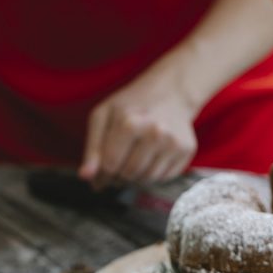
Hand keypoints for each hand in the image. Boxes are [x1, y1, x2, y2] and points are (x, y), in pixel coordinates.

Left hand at [78, 82, 198, 188]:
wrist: (170, 92)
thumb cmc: (131, 104)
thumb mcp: (103, 116)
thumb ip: (92, 147)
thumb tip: (86, 177)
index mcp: (130, 123)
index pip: (110, 165)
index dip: (103, 172)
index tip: (102, 171)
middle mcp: (155, 133)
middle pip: (128, 174)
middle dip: (120, 174)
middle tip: (120, 163)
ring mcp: (173, 143)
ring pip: (146, 179)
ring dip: (136, 176)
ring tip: (134, 159)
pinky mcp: (186, 150)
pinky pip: (164, 178)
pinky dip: (153, 174)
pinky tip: (151, 157)